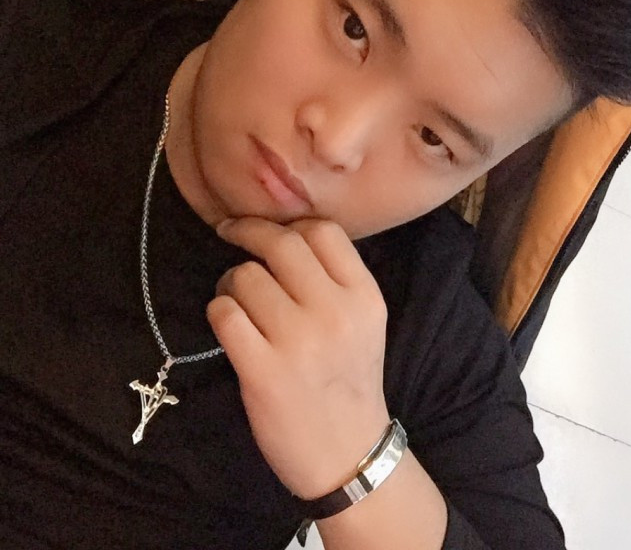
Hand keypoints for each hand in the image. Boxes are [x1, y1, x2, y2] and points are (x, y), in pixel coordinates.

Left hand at [207, 216, 391, 499]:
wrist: (347, 454)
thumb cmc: (349, 382)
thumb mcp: (365, 323)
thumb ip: (336, 278)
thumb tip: (283, 234)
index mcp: (364, 297)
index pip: (323, 230)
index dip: (288, 222)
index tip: (267, 227)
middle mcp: (335, 313)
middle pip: (281, 243)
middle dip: (246, 232)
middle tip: (230, 233)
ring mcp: (298, 342)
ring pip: (245, 276)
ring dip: (231, 282)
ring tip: (238, 300)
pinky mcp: (262, 371)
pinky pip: (224, 313)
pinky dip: (219, 312)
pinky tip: (230, 325)